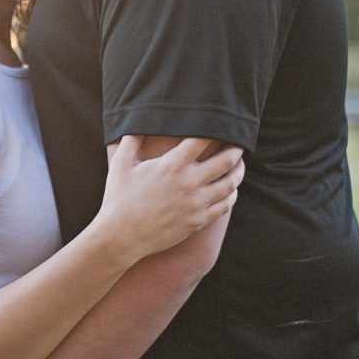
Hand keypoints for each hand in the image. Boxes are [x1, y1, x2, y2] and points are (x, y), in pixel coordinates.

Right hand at [98, 136, 243, 262]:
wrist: (122, 236)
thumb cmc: (119, 199)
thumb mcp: (120, 164)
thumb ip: (131, 140)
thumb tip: (137, 122)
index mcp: (172, 165)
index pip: (203, 140)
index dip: (216, 130)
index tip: (221, 126)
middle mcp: (189, 182)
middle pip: (226, 160)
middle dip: (236, 150)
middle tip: (239, 145)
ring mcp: (196, 203)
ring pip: (230, 184)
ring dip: (238, 172)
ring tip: (239, 166)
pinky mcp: (198, 221)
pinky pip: (225, 206)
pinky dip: (231, 195)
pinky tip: (230, 191)